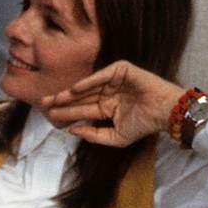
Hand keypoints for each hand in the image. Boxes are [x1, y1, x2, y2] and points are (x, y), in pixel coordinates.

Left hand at [40, 60, 183, 147]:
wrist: (164, 113)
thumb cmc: (143, 125)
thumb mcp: (115, 137)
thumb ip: (94, 135)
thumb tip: (73, 131)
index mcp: (106, 107)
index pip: (81, 110)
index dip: (65, 112)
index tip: (49, 116)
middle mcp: (107, 93)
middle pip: (80, 98)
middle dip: (62, 101)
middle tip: (43, 103)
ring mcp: (113, 81)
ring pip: (88, 87)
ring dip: (71, 93)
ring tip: (55, 98)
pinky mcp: (122, 70)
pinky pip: (102, 75)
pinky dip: (89, 81)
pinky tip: (74, 89)